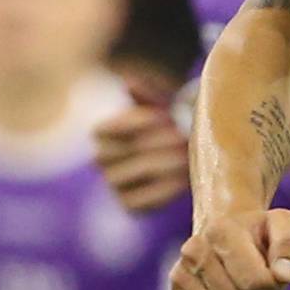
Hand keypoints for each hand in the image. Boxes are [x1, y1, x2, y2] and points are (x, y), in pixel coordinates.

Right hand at [94, 64, 189, 212]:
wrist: (175, 159)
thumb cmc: (164, 127)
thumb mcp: (156, 107)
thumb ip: (145, 96)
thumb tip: (128, 83)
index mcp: (102, 133)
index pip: (108, 128)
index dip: (134, 121)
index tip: (163, 115)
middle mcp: (102, 160)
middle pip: (124, 151)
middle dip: (156, 143)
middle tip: (182, 137)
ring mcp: (114, 184)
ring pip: (135, 174)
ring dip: (164, 164)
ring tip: (187, 157)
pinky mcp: (129, 205)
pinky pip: (142, 201)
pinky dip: (165, 189)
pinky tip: (184, 179)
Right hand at [170, 205, 289, 289]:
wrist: (224, 238)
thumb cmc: (259, 236)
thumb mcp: (283, 227)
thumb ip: (289, 244)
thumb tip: (283, 275)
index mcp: (219, 231)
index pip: (257, 284)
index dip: (274, 285)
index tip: (272, 270)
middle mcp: (192, 253)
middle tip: (258, 284)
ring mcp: (180, 280)